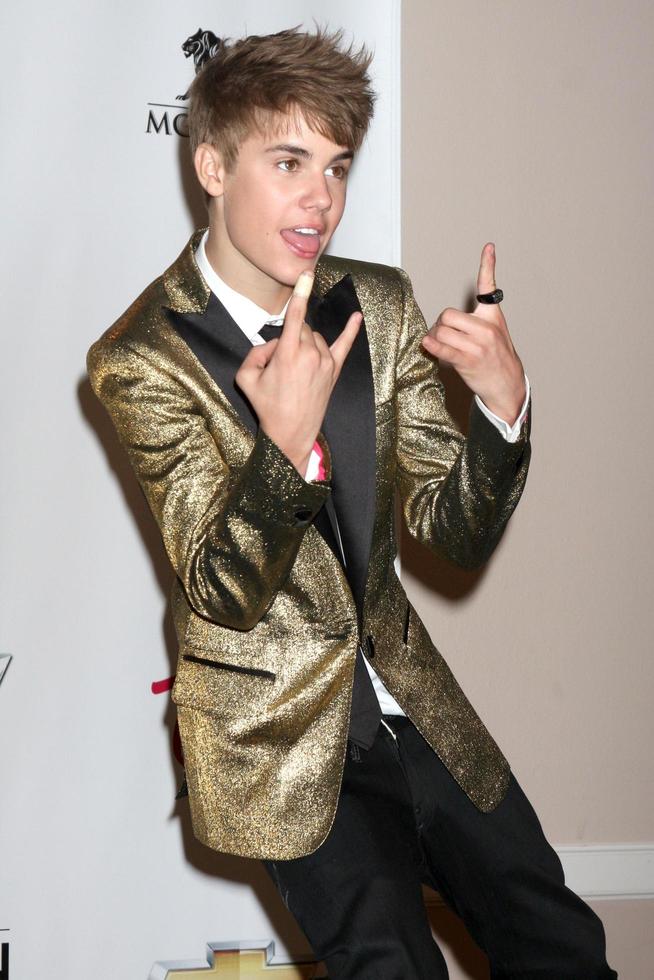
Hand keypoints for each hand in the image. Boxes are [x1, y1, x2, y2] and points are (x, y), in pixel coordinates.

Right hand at [235, 271, 362, 474]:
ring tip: (293, 371)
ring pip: (314, 337)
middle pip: (301, 328)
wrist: (290, 433)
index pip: (295, 317)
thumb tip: (273, 344)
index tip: (306, 275)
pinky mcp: (333, 371)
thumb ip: (255, 352)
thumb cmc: (267, 407)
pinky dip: (351, 330)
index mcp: (288, 354)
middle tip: (278, 365)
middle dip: (289, 338)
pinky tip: (357, 317)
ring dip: (303, 344)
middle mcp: (310, 355)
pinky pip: (344, 346)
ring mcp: (325, 363)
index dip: (300, 294)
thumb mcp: (246, 378)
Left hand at [421, 243, 525, 424]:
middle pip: (447, 314)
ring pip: (441, 331)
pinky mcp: (467, 360)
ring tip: (441, 344)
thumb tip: (446, 321)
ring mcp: (477, 345)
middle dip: (440, 324)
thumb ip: (476, 322)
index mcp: (493, 317)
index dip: (488, 265)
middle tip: (443, 333)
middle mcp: (486, 328)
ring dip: (435, 337)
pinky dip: (430, 346)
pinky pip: (440, 348)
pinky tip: (429, 347)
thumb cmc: (496, 359)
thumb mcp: (494, 334)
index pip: (489, 287)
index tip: (489, 247)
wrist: (507, 385)